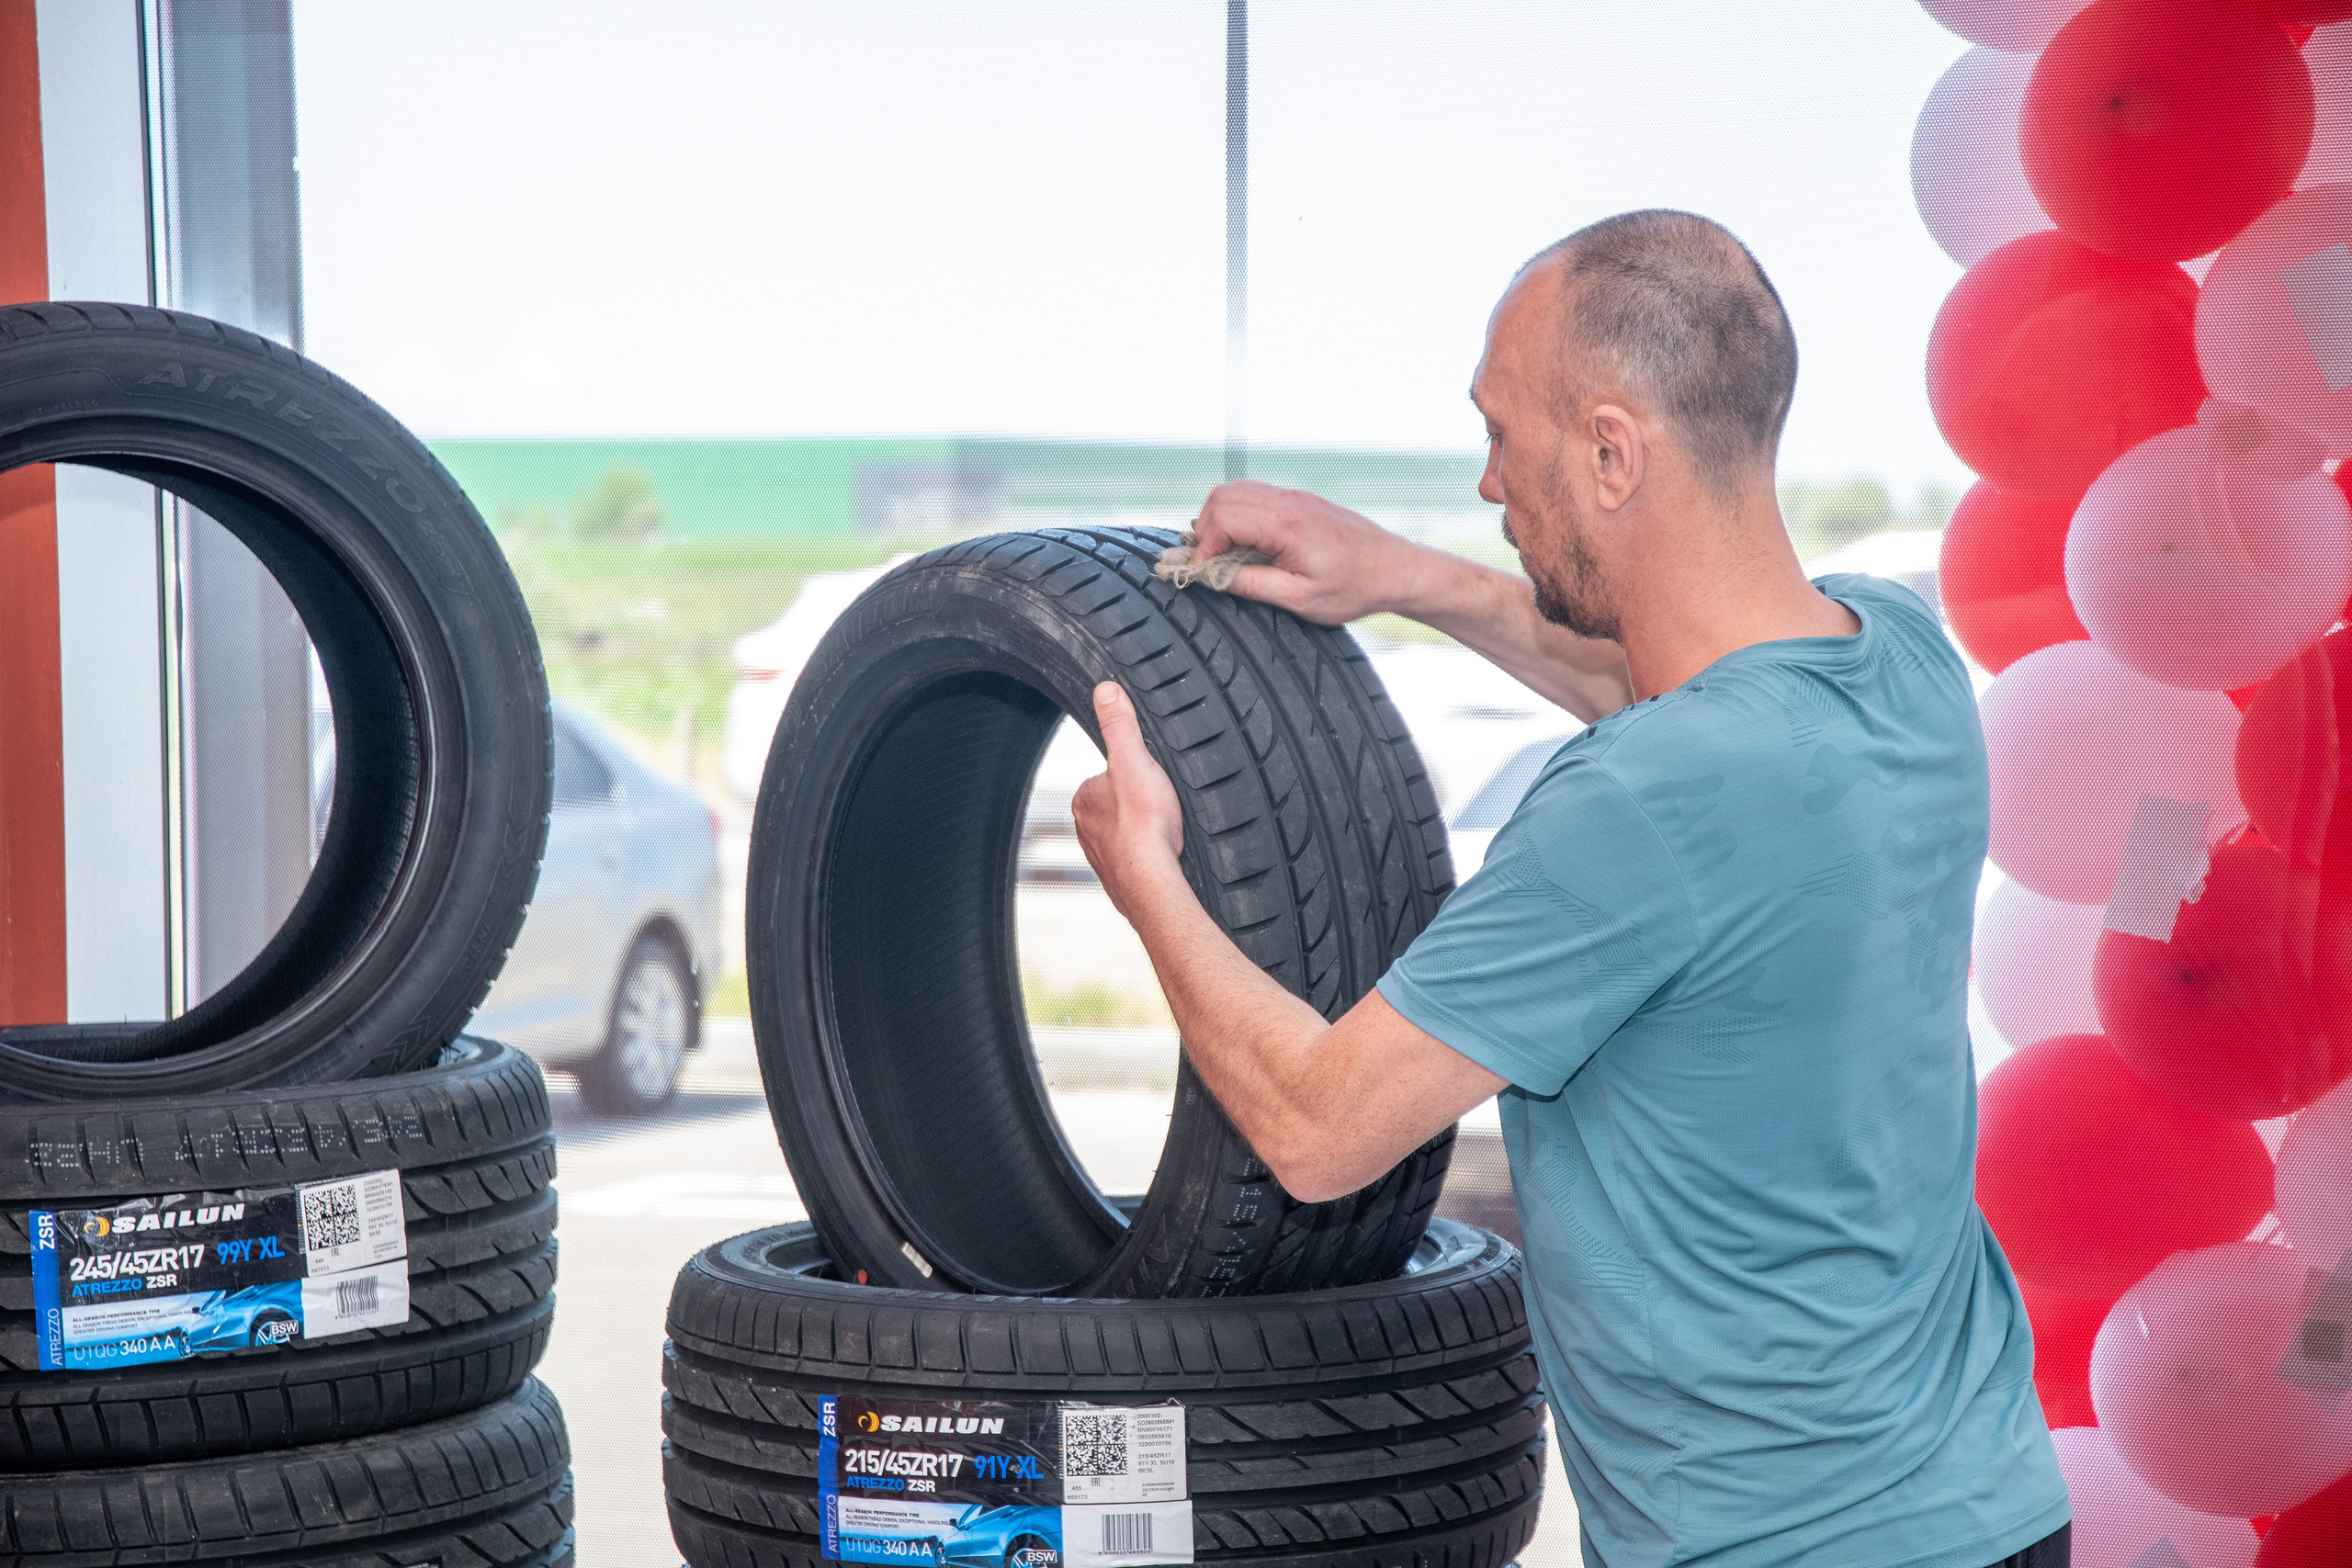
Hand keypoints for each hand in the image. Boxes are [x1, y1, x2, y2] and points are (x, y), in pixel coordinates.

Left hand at [1071, 682, 1185, 921]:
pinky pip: (1133, 861)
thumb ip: (1119, 725)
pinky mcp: (1117, 878)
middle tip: (1162, 809)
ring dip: (1144, 833)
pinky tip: (1160, 857)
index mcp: (1084, 797)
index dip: (1135, 775)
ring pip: (1126, 834)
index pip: (1109, 775)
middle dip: (1140, 806)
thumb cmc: (1145, 824)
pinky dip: (1146, 858)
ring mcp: (1099, 856)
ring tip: (1164, 834)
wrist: (1153, 883)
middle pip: (1118, 804)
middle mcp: (1085, 827)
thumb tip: (1105, 690)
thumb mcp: (1135, 759)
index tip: (1152, 784)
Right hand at [1193, 479, 1433, 625]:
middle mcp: (1288, 502)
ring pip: (1236, 491)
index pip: (1222, 519)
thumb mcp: (1298, 598)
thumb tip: (1211, 577)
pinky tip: (1245, 544)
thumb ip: (1249, 585)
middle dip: (1204, 529)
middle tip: (1207, 562)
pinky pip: (1256, 496)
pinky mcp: (1301, 502)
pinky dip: (1239, 515)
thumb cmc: (1354, 586)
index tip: (1200, 573)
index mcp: (1285, 524)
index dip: (1203, 548)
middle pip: (1221, 496)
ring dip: (1219, 519)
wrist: (1395, 569)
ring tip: (1221, 553)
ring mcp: (1295, 497)